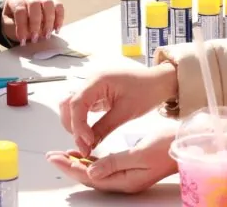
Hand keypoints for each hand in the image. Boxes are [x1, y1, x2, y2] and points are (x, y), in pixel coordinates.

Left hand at [1, 0, 64, 44]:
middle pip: (34, 4)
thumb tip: (29, 34)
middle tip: (35, 38)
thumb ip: (16, 28)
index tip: (23, 40)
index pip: (19, 9)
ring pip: (48, 3)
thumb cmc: (12, 20)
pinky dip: (59, 18)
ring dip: (48, 21)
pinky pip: (59, 6)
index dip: (22, 26)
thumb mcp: (8, 25)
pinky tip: (56, 29)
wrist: (18, 14)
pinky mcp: (52, 1)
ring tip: (46, 36)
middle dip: (35, 23)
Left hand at [46, 126, 177, 193]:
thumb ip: (114, 163)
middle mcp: (124, 181)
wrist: (188, 143)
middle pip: (89, 176)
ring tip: (61, 154)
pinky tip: (82, 153)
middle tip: (51, 156)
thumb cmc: (167, 146)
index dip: (70, 167)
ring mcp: (127, 175)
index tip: (55, 157)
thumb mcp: (139, 154)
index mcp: (125, 181)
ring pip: (94, 171)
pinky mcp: (129, 166)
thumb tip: (91, 170)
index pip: (90, 176)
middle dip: (68, 165)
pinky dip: (90, 159)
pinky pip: (103, 166)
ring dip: (77, 162)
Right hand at [60, 64, 177, 155]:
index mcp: (97, 81)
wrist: (158, 82)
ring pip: (71, 105)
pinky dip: (81, 120)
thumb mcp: (126, 112)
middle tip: (85, 145)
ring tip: (86, 141)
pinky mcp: (95, 94)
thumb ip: (104, 127)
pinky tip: (89, 133)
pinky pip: (81, 107)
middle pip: (68, 104)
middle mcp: (90, 82)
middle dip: (73, 126)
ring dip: (74, 123)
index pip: (77, 103)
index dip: (78, 125)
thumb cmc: (146, 92)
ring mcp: (91, 87)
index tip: (87, 142)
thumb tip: (89, 144)